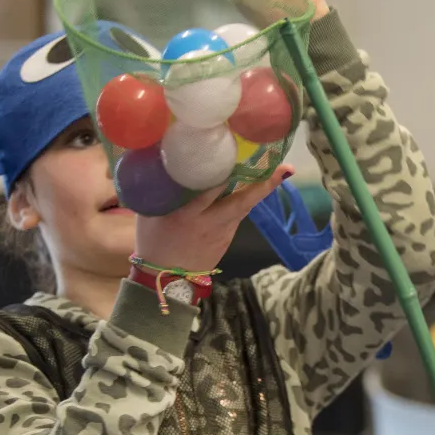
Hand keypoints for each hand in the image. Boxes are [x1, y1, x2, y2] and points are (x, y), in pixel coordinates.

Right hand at [131, 163, 294, 275]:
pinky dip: (245, 199)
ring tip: (281, 170)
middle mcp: (209, 222)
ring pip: (244, 206)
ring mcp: (223, 232)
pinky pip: (238, 214)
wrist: (164, 278)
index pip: (208, 192)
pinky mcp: (228, 238)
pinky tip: (255, 185)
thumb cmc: (153, 240)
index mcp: (185, 215)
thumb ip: (162, 190)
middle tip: (285, 168)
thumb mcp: (150, 214)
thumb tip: (166, 163)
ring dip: (261, 188)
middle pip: (241, 202)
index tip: (238, 156)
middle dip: (263, 185)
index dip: (224, 175)